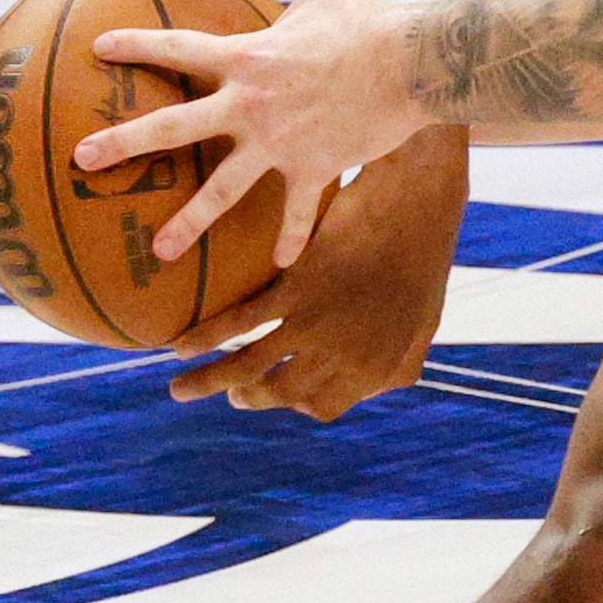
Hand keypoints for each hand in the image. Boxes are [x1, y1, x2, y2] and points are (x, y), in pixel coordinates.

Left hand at [74, 0, 431, 265]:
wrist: (409, 62)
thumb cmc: (364, 21)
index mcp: (247, 57)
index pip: (178, 48)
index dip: (135, 45)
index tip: (98, 49)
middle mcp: (251, 103)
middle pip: (174, 126)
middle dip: (124, 143)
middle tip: (81, 160)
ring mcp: (279, 141)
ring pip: (222, 188)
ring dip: (188, 221)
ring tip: (158, 250)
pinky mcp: (313, 167)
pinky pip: (298, 210)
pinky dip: (292, 237)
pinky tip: (282, 264)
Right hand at [168, 123, 468, 419]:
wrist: (420, 195)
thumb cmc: (425, 250)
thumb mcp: (424, 319)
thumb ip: (400, 361)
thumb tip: (376, 388)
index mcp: (377, 368)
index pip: (321, 407)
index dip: (295, 403)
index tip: (277, 392)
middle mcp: (345, 356)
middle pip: (280, 393)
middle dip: (248, 398)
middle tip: (229, 395)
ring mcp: (318, 324)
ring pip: (248, 367)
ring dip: (207, 384)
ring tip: (177, 390)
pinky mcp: (298, 288)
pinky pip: (240, 323)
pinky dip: (206, 338)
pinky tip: (183, 345)